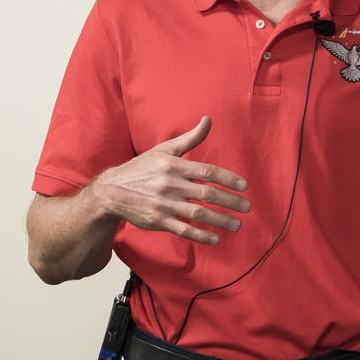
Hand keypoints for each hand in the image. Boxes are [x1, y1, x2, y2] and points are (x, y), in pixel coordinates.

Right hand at [88, 116, 249, 245]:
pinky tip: (215, 239)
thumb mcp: (164, 149)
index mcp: (174, 165)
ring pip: (198, 214)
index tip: (244, 186)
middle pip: (207, 194)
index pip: (208, 172)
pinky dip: (200, 236)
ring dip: (220, 220)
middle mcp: (170, 184)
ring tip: (237, 224)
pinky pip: (183, 230)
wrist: (112, 191)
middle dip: (230, 201)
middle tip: (247, 207)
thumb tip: (208, 120)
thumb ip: (190, 138)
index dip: (228, 179)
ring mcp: (163, 204)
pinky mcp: (157, 221)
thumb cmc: (143, 167)